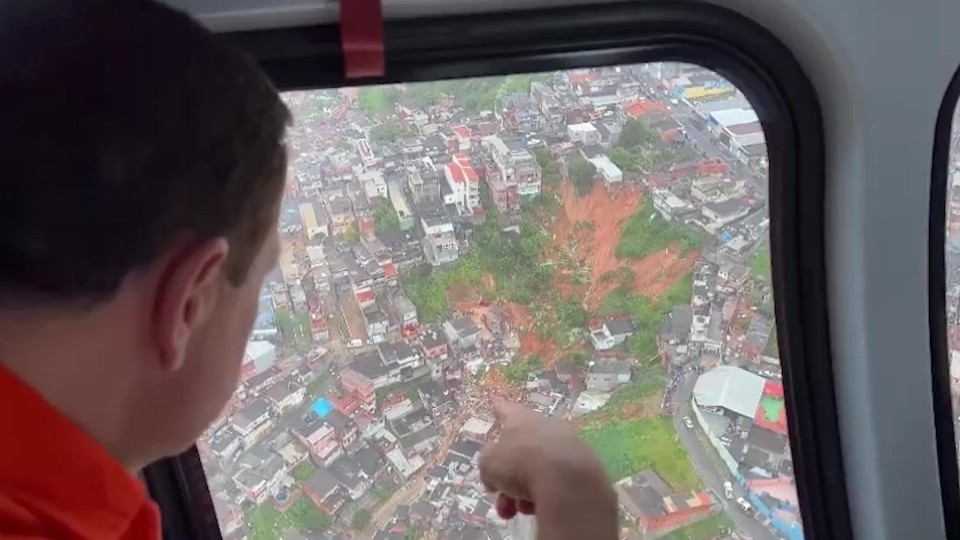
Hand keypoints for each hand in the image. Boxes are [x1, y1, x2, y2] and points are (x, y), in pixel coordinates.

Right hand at [479, 399, 617, 539]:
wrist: (566, 480)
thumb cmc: (520, 463)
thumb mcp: (489, 464)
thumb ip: (488, 464)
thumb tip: (494, 473)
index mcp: (521, 418)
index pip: (506, 410)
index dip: (498, 408)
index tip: (494, 400)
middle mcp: (546, 426)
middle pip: (522, 450)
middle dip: (507, 477)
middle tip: (499, 497)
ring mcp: (568, 445)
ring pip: (538, 470)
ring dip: (523, 491)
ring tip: (518, 510)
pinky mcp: (584, 466)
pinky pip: (556, 481)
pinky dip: (544, 494)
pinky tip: (538, 508)